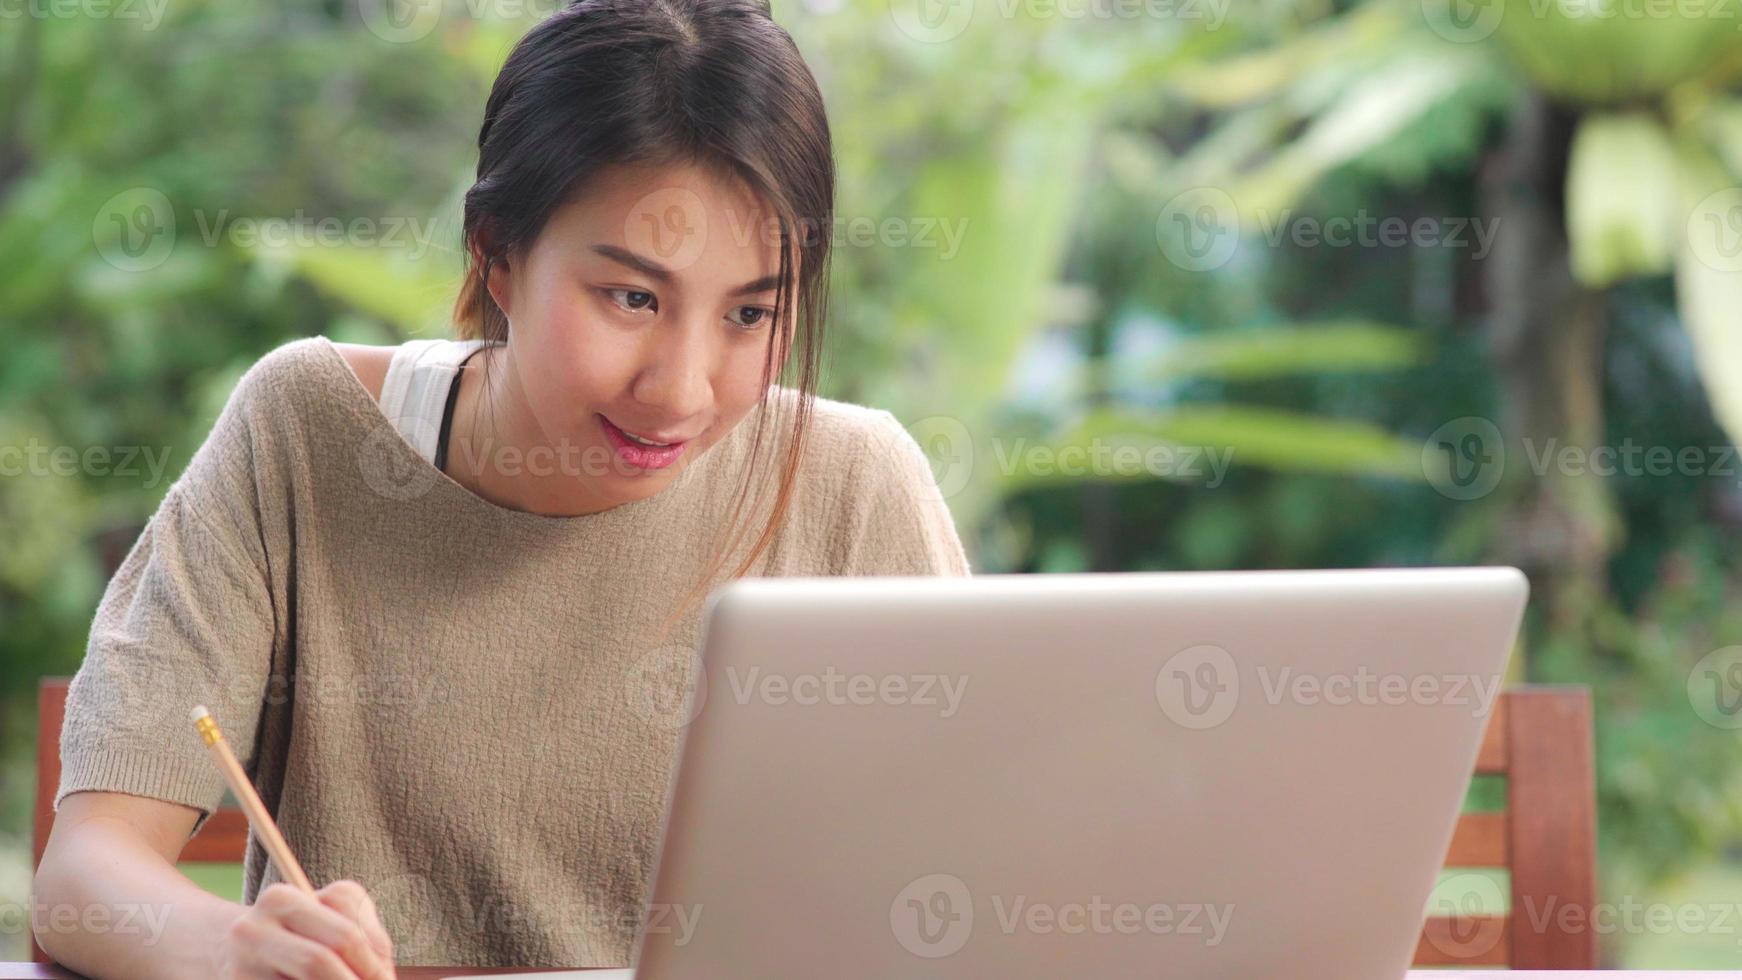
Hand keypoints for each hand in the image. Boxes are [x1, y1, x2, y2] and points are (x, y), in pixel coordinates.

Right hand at [211, 880, 397, 978]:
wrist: (222, 953)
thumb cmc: (297, 937)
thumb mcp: (328, 922)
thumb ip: (364, 941)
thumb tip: (384, 978)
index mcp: (283, 900)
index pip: (345, 934)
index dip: (374, 965)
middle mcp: (253, 929)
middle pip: (320, 962)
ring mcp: (238, 967)